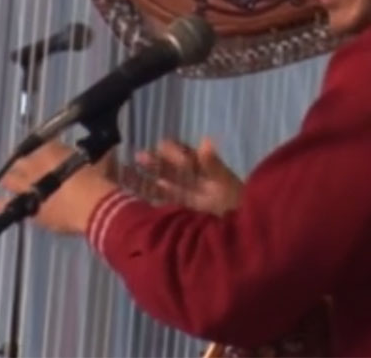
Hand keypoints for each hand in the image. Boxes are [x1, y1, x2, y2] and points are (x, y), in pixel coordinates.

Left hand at [0, 140, 117, 234]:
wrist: (93, 207)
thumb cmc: (100, 180)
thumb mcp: (104, 160)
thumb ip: (100, 154)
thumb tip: (106, 149)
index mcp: (52, 149)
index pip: (45, 144)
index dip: (47, 148)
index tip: (50, 151)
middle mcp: (35, 164)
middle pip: (22, 161)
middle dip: (23, 164)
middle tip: (27, 167)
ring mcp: (28, 187)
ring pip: (11, 180)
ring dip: (11, 180)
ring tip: (9, 182)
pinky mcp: (28, 209)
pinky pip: (8, 207)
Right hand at [128, 138, 242, 215]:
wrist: (242, 230)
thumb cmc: (237, 202)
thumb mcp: (224, 181)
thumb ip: (212, 164)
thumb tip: (205, 140)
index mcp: (207, 170)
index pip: (187, 156)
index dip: (174, 150)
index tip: (161, 144)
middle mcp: (197, 179)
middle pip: (173, 168)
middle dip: (157, 162)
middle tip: (139, 156)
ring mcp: (190, 195)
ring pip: (166, 182)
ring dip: (150, 176)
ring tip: (128, 171)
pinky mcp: (184, 209)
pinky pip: (165, 199)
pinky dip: (152, 194)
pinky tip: (137, 191)